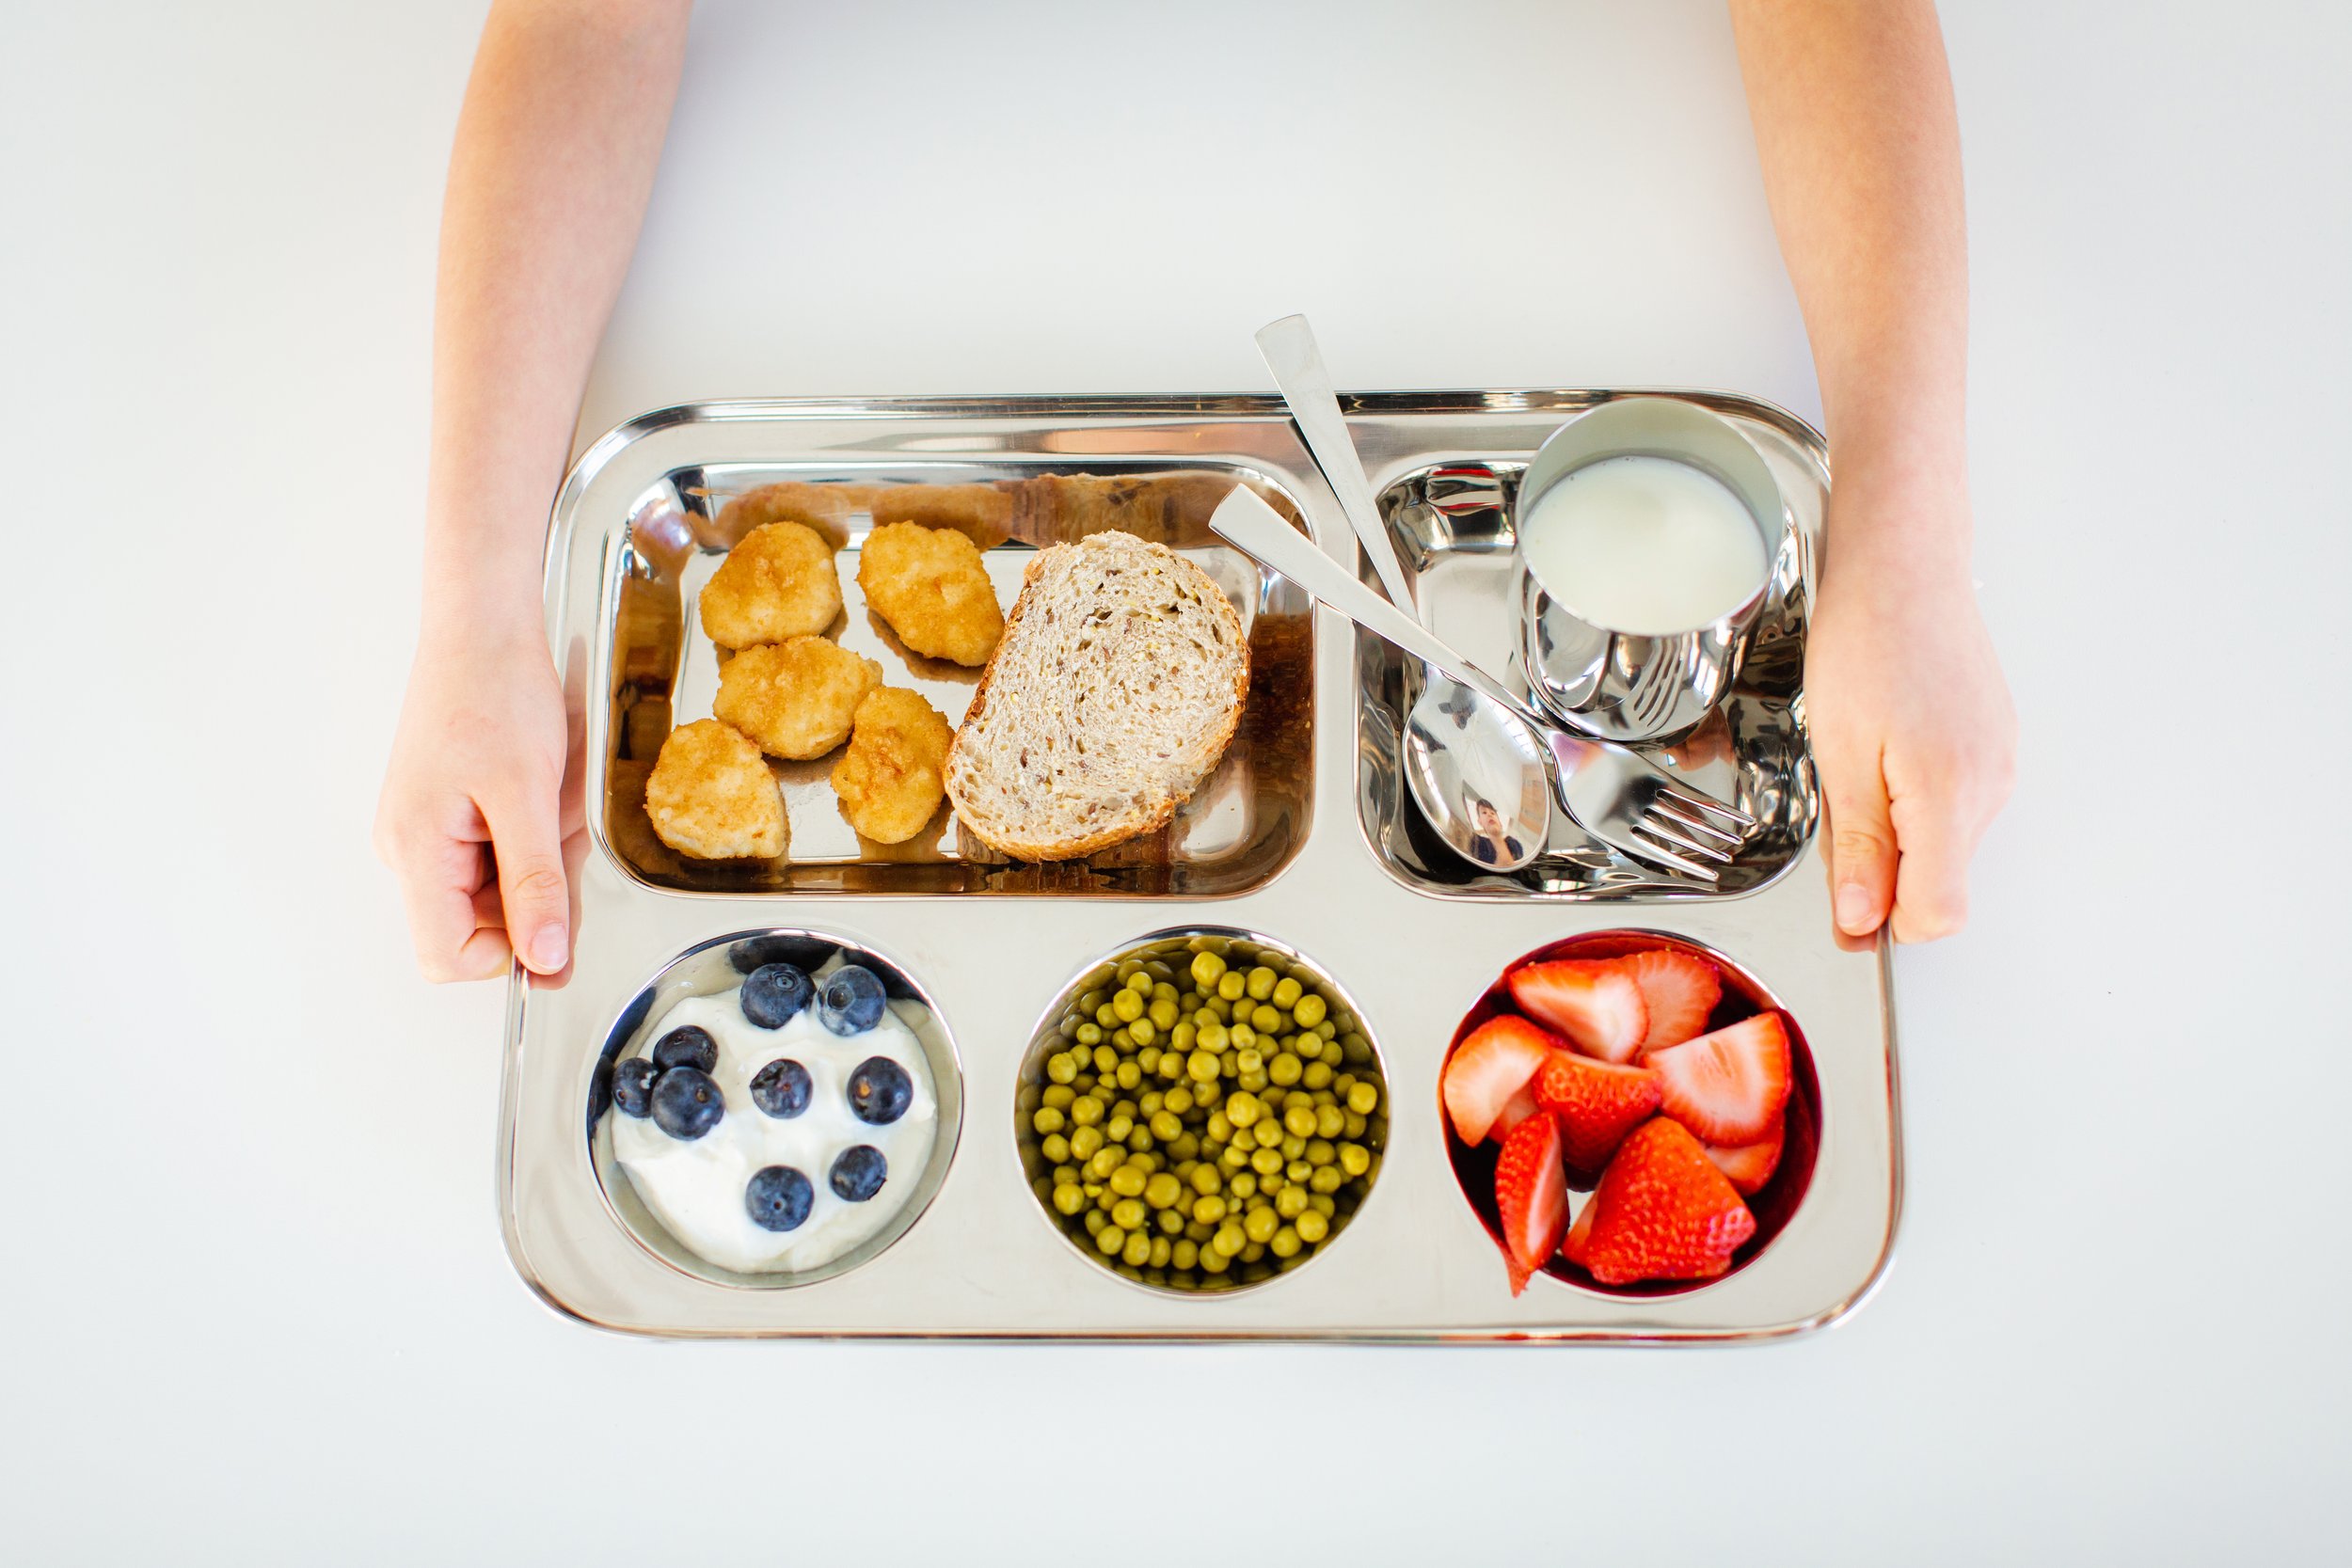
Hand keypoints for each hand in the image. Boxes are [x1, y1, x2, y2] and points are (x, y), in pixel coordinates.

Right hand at [375, 621, 572, 980]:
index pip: (447, 956)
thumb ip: (536, 884)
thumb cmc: (495, 692)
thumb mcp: (529, 795)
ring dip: (541, 852)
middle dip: (537, 883)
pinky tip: (542, 788)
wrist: (483, 629)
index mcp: (415, 851)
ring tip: (550, 793)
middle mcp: (410, 849)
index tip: (554, 907)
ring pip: (499, 886)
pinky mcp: (449, 814)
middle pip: (481, 923)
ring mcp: (428, 832)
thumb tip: (544, 959)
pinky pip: (501, 851)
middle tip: (558, 822)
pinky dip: (534, 831)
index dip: (510, 949)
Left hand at [1804, 478, 2015, 942]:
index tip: (1846, 905)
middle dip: (1882, 871)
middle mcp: (1989, 787)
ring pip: (1943, 844)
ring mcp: (1998, 765)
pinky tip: (1885, 749)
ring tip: (1860, 763)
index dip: (1885, 922)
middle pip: (1940, 882)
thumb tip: (1860, 919)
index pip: (1938, 914)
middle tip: (1838, 807)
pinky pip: (1952, 805)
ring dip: (1895, 830)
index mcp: (1949, 794)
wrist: (1904, 567)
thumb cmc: (1867, 641)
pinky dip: (1912, 799)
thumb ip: (1856, 847)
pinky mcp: (1994, 745)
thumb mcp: (1840, 755)